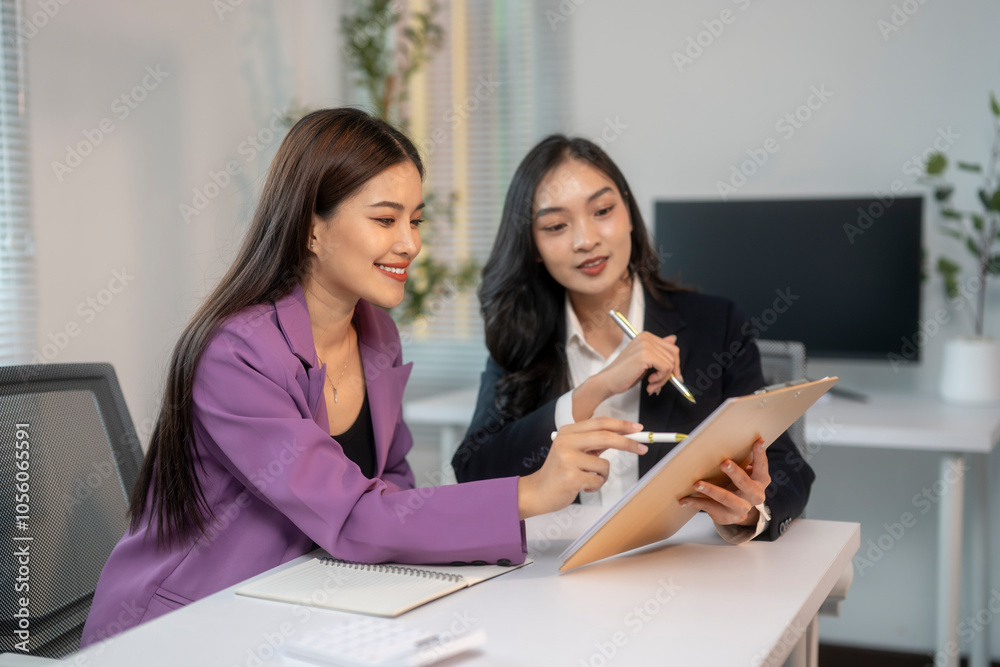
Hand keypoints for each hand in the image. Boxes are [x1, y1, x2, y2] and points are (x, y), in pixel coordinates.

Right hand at [517, 417, 646, 519]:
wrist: (538, 492)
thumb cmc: (559, 472)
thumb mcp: (573, 451)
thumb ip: (594, 442)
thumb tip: (623, 435)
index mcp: (567, 432)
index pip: (600, 422)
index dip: (621, 424)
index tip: (638, 428)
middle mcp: (566, 442)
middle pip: (606, 437)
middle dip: (628, 443)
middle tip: (642, 448)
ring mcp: (568, 459)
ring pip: (604, 465)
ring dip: (602, 475)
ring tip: (587, 479)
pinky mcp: (571, 477)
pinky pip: (598, 480)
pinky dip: (595, 486)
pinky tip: (581, 486)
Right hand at [573, 333, 681, 420]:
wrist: (608, 381)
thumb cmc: (624, 374)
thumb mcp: (645, 362)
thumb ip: (658, 351)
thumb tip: (673, 339)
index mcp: (645, 337)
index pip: (671, 347)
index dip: (675, 364)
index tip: (673, 376)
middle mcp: (646, 338)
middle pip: (674, 354)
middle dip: (670, 373)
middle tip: (659, 383)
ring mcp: (645, 345)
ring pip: (670, 363)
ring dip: (663, 379)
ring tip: (651, 384)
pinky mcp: (645, 355)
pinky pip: (665, 368)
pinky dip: (660, 379)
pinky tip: (649, 383)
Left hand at [680, 439, 769, 527]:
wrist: (737, 511)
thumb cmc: (740, 485)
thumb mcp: (746, 473)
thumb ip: (743, 460)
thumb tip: (730, 441)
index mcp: (760, 481)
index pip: (761, 466)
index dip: (760, 454)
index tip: (758, 440)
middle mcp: (753, 495)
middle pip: (745, 483)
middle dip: (734, 472)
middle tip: (724, 462)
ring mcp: (740, 507)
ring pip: (725, 498)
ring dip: (711, 490)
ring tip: (697, 484)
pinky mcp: (725, 515)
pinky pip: (708, 507)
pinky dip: (695, 502)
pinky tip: (684, 499)